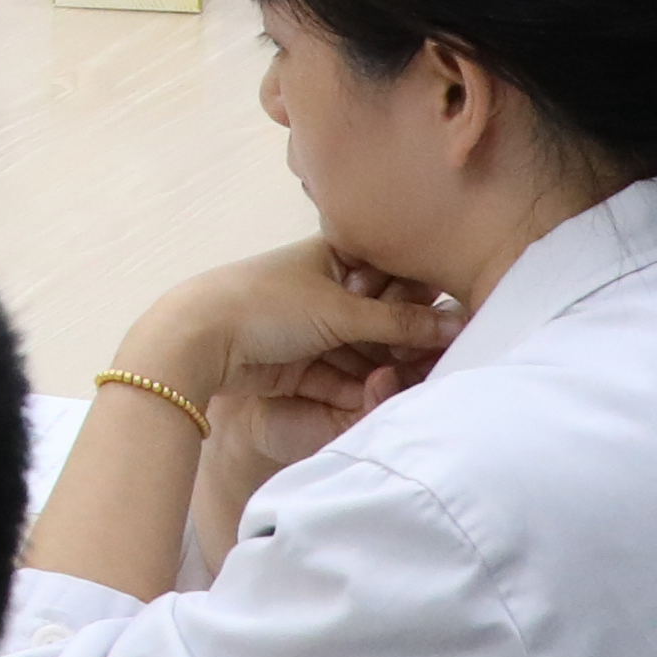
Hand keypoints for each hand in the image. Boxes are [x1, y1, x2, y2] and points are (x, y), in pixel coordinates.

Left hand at [122, 238, 461, 488]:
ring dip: (388, 370)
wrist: (197, 340)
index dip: (424, 300)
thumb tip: (458, 323)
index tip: (460, 321)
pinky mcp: (299, 367)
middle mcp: (326, 290)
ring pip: (363, 352)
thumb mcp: (340, 310)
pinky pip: (341, 378)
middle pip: (381, 320)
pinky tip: (387, 400)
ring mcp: (311, 329)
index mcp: (334, 256)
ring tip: (423, 386)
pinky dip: (361, 388)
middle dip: (408, 344)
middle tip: (446, 363)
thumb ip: (401, 321)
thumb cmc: (265, 304)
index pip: (394, 275)